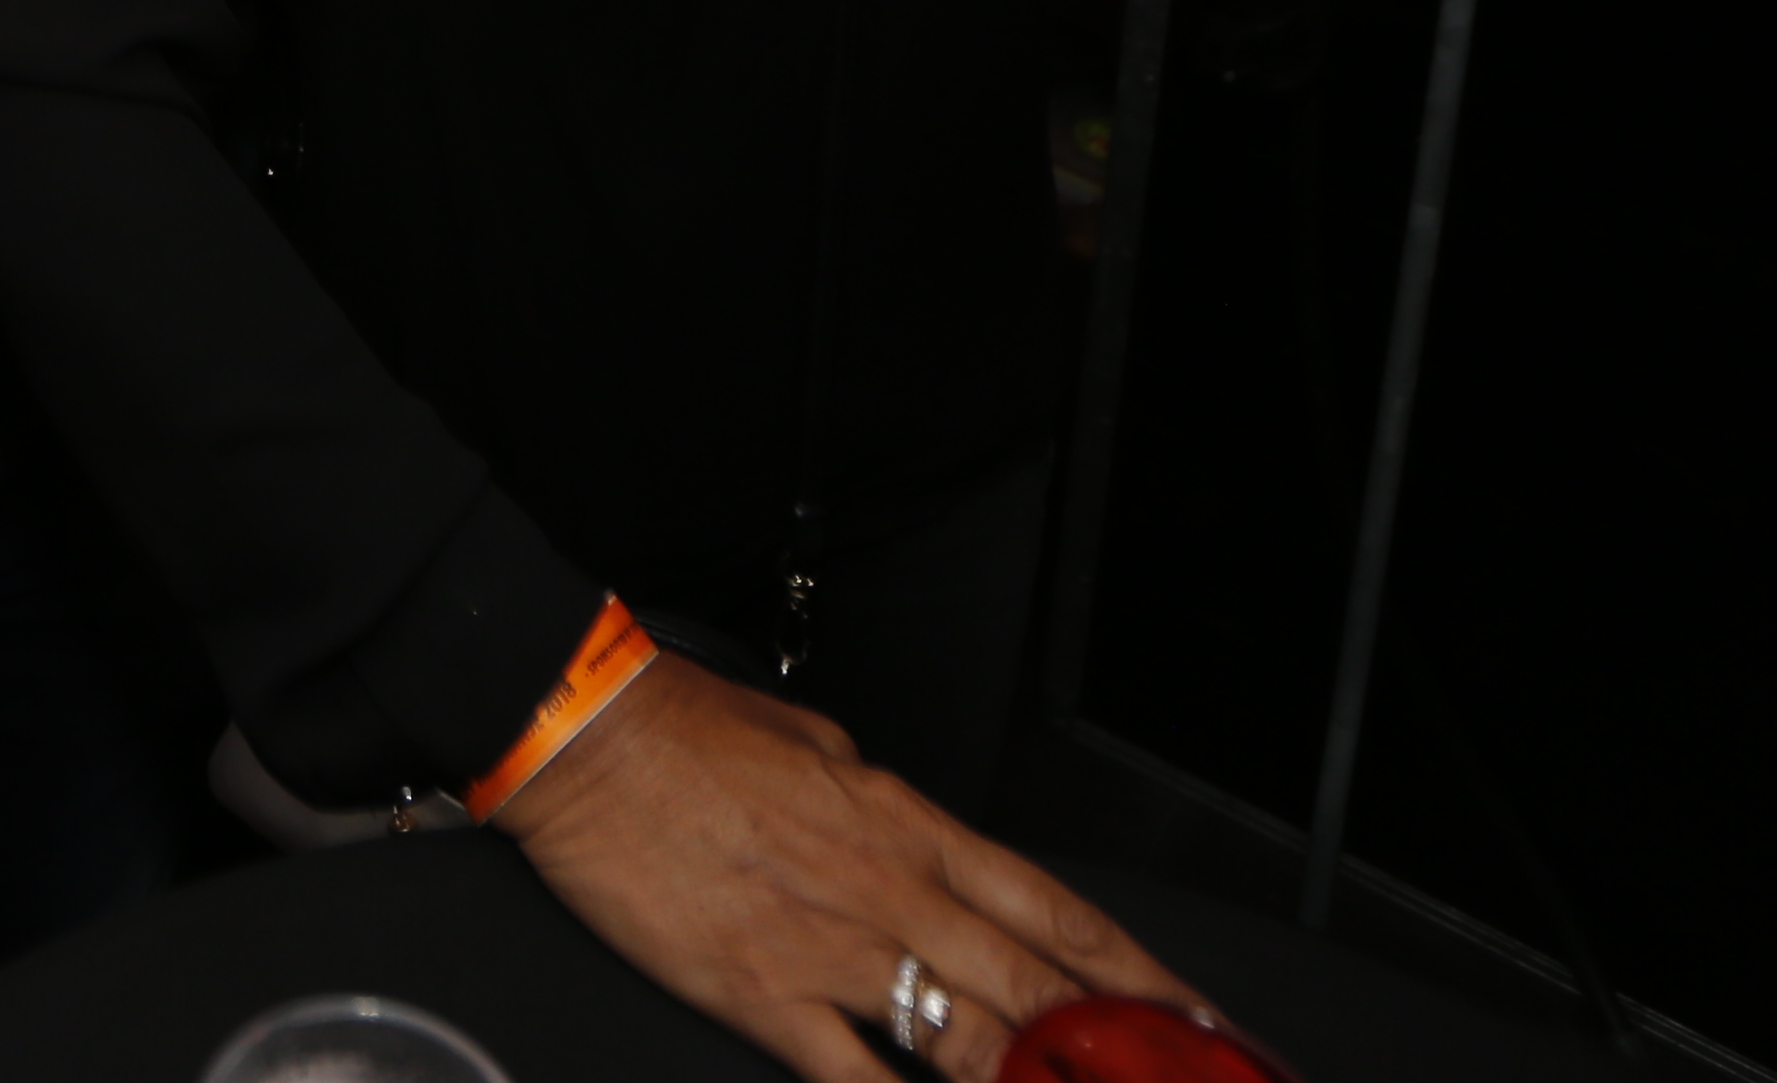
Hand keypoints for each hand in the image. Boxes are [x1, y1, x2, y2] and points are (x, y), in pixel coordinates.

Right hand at [495, 657, 1193, 1079]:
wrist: (588, 737)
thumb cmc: (688, 728)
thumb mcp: (817, 744)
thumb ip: (878, 804)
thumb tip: (906, 840)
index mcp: (910, 824)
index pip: (1054, 910)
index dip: (1132, 971)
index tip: (1188, 1014)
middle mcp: (892, 890)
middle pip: (1033, 987)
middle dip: (1109, 1051)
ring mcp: (833, 950)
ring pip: (966, 1041)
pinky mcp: (762, 995)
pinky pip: (854, 1078)